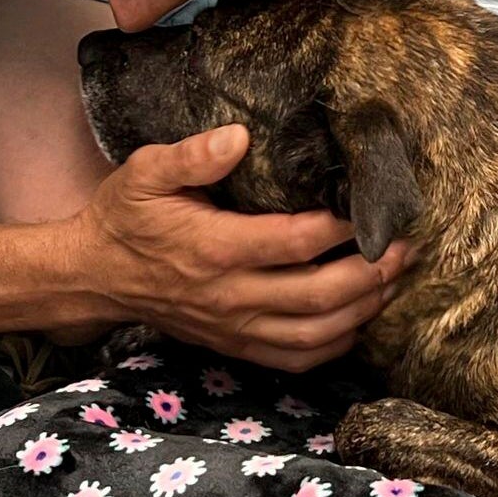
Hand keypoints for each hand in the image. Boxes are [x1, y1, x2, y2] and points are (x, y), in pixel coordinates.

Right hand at [64, 124, 409, 370]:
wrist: (94, 275)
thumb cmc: (125, 217)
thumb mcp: (145, 172)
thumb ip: (192, 155)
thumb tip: (239, 137)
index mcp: (213, 248)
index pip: (294, 241)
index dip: (340, 227)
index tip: (369, 206)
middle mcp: (229, 295)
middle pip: (318, 295)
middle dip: (370, 272)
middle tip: (402, 247)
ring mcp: (233, 327)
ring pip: (314, 334)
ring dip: (362, 309)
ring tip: (392, 279)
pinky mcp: (234, 346)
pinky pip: (294, 359)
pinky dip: (334, 345)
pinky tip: (357, 318)